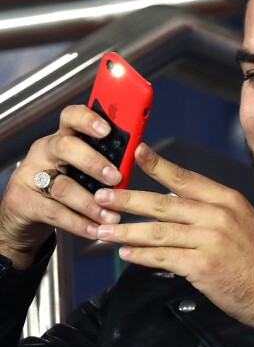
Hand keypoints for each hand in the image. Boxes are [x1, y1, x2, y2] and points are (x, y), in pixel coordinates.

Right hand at [0, 105, 122, 268]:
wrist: (26, 213)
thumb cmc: (66, 183)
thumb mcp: (84, 168)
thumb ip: (105, 161)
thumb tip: (138, 160)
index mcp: (64, 137)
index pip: (72, 116)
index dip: (89, 119)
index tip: (107, 129)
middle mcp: (45, 150)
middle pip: (66, 147)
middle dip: (93, 162)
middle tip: (116, 177)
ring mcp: (30, 174)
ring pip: (63, 186)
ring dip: (91, 203)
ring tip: (112, 216)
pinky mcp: (22, 200)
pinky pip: (54, 212)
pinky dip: (78, 223)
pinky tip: (95, 229)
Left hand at [94, 143, 253, 326]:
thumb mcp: (240, 221)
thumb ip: (209, 211)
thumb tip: (173, 206)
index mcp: (227, 199)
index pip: (186, 178)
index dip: (159, 166)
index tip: (137, 153)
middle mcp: (217, 214)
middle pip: (164, 204)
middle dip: (128, 199)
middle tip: (102, 197)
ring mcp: (209, 239)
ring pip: (157, 231)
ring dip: (126, 230)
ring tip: (103, 229)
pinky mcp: (201, 265)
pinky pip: (163, 257)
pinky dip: (141, 255)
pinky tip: (126, 253)